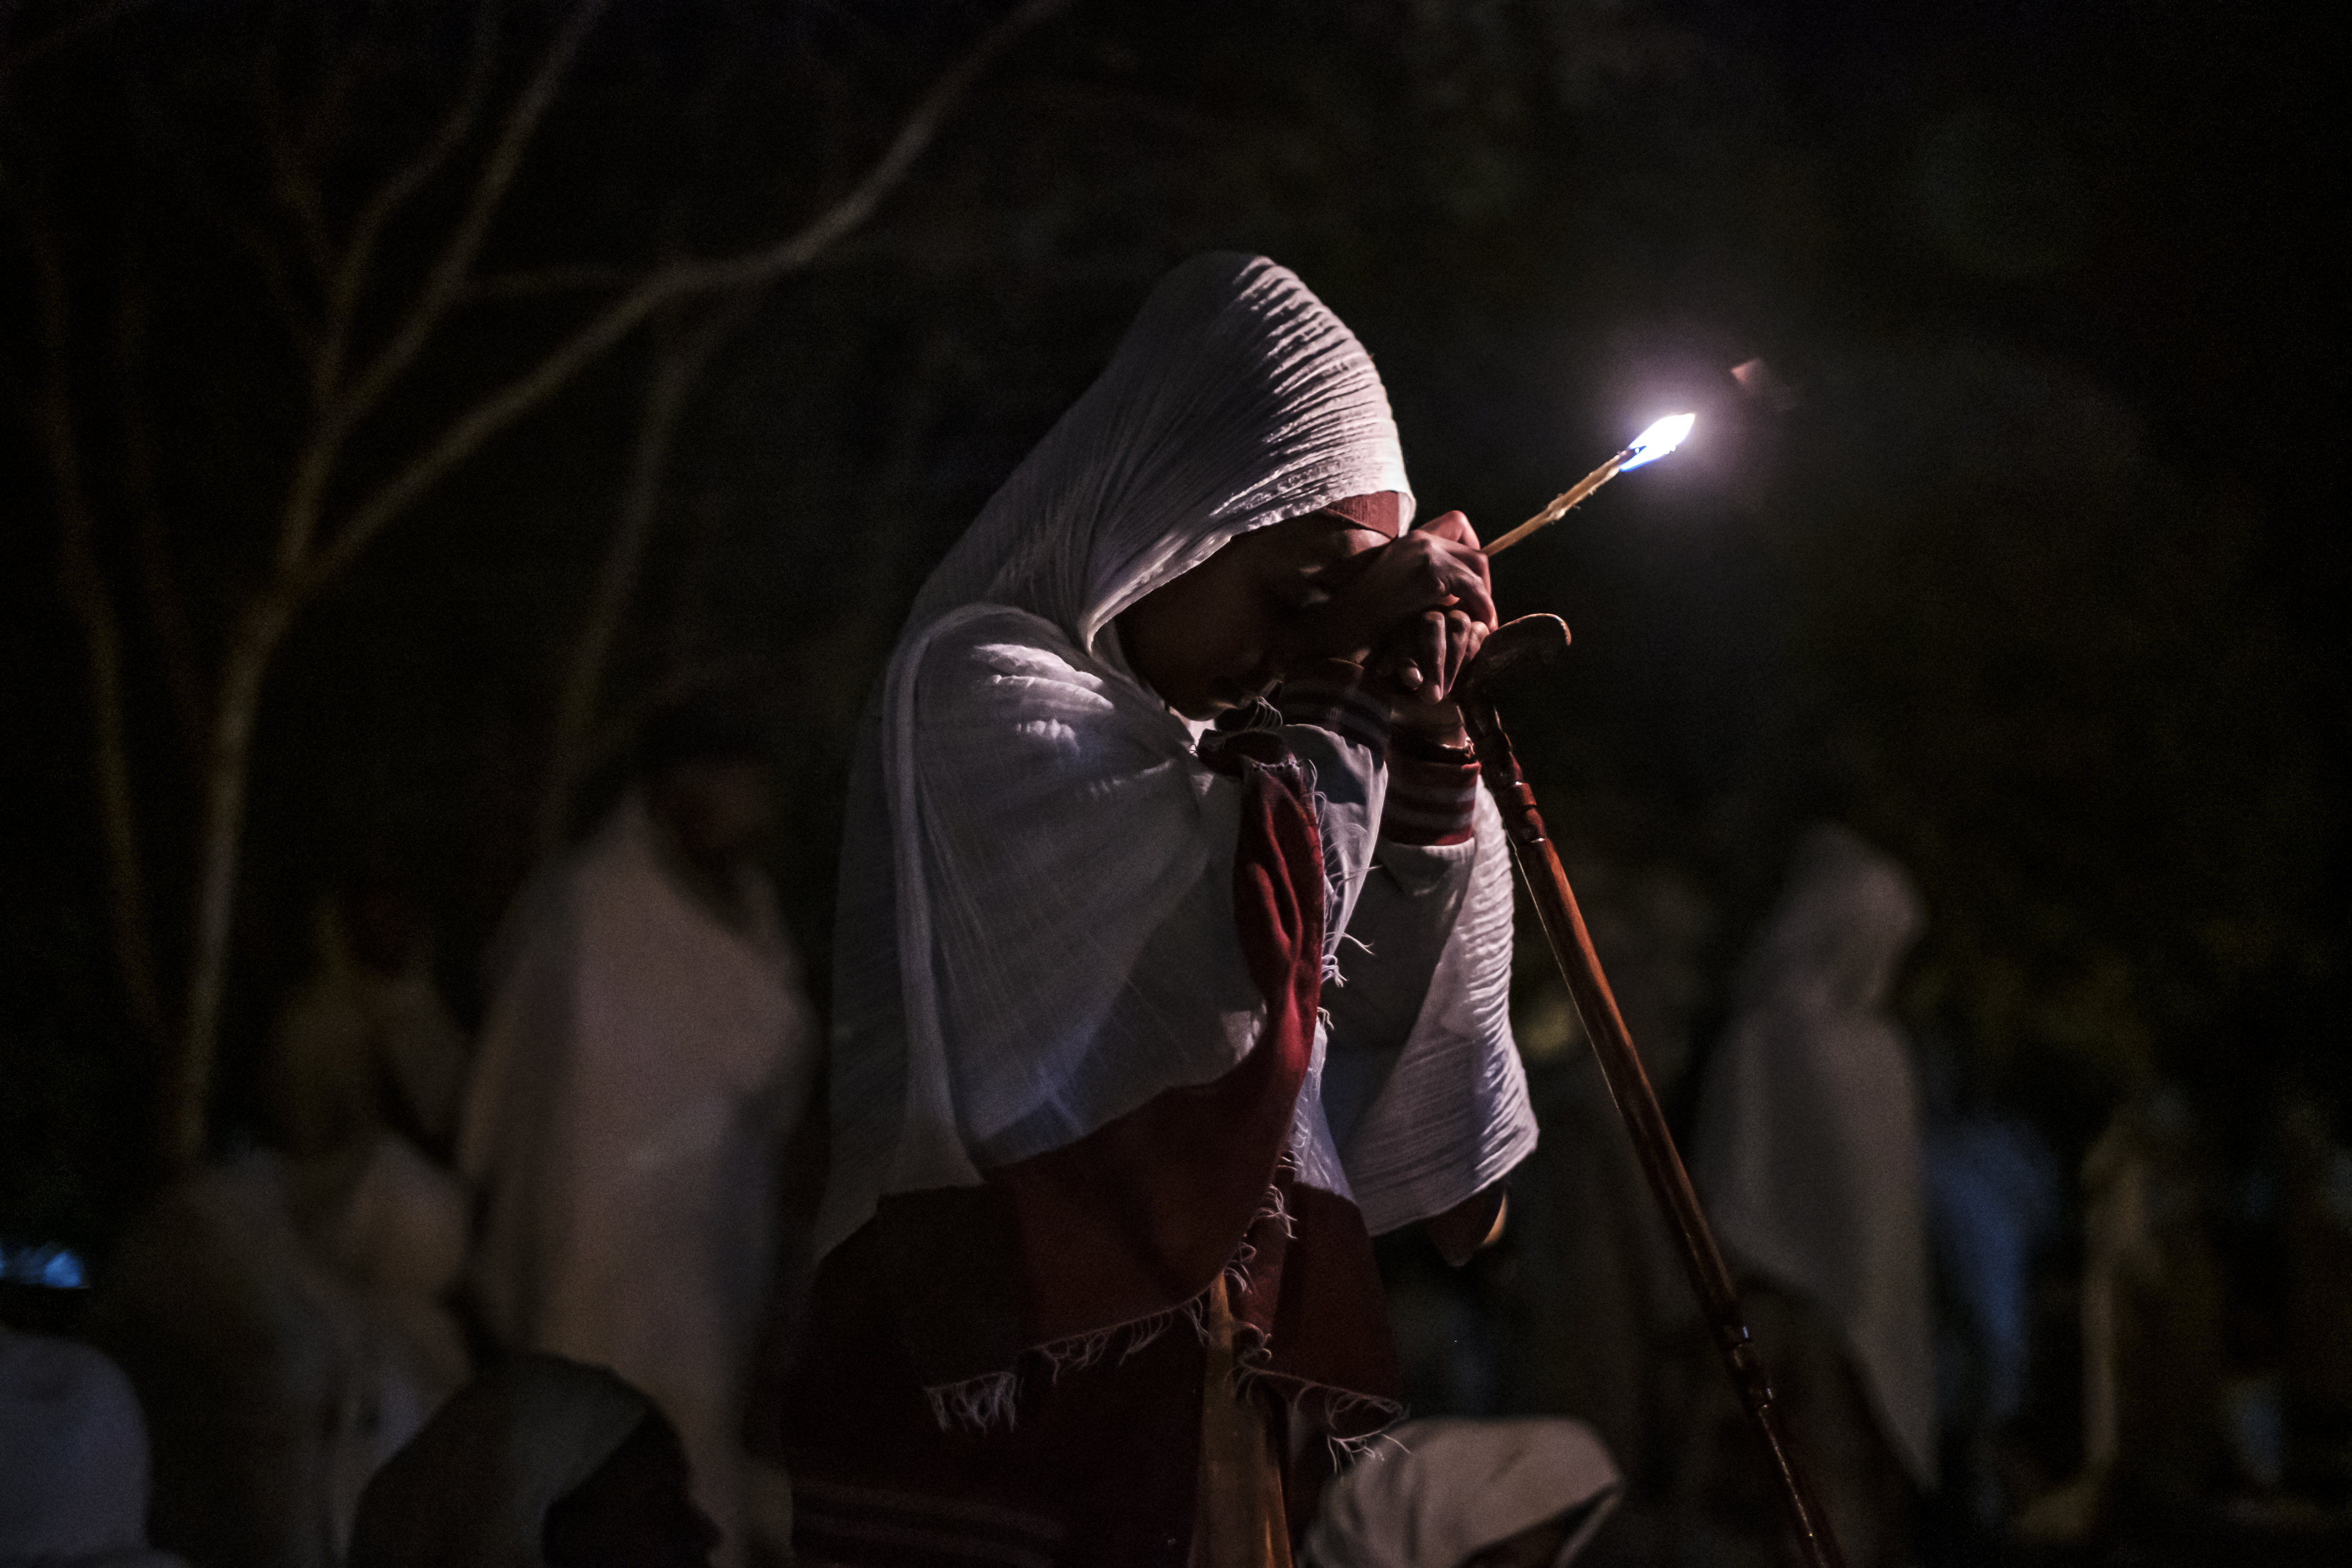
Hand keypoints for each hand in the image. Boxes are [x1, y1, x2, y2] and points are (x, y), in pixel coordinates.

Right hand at [1370, 512, 1491, 706]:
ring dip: (1485, 595)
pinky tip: (1484, 623)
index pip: (1458, 524)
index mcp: (1410, 538)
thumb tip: (1454, 588)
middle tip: (1481, 607)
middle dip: (1484, 579)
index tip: (1473, 581)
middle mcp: (1419, 538)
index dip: (1472, 551)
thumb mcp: (1397, 585)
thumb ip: (1422, 577)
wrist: (1349, 622)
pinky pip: (1473, 587)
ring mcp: (1426, 553)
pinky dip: (1484, 606)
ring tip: (1483, 619)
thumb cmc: (1369, 614)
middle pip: (1473, 548)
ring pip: (1477, 566)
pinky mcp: (1431, 573)